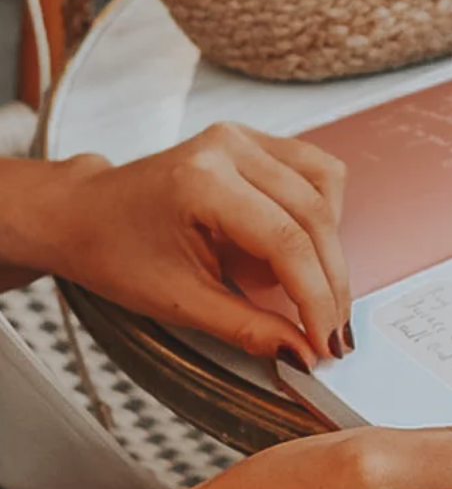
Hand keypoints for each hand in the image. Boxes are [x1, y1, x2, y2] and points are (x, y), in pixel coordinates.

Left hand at [46, 123, 348, 364]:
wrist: (83, 215)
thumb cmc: (115, 251)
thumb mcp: (179, 302)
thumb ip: (248, 327)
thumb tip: (301, 351)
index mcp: (203, 183)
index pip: (287, 242)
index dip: (316, 297)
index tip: (326, 341)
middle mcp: (229, 148)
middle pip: (314, 215)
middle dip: (330, 280)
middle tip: (331, 329)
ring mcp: (243, 137)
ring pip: (325, 186)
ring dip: (330, 243)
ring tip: (309, 285)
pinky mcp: (253, 140)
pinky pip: (313, 171)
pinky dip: (319, 214)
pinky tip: (300, 246)